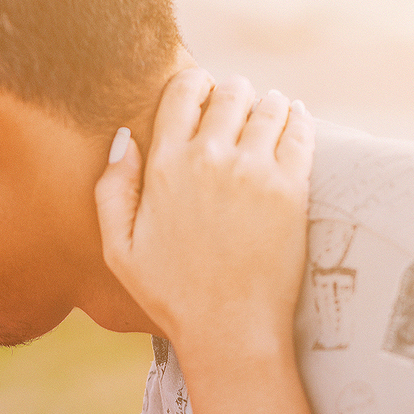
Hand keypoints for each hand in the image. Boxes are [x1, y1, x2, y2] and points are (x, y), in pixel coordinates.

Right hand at [95, 71, 313, 365]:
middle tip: (237, 107)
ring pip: (268, 105)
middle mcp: (210, 159)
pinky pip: (300, 129)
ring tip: (266, 115)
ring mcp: (254, 170)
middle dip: (232, 93)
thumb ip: (112, 190)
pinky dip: (298, 118)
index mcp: (165, 167)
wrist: (229, 329)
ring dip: (266, 105)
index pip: (182, 91)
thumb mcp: (118, 249)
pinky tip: (294, 122)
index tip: (201, 95)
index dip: (193, 85)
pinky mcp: (291, 186)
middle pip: (230, 92)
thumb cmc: (171, 294)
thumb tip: (125, 140)